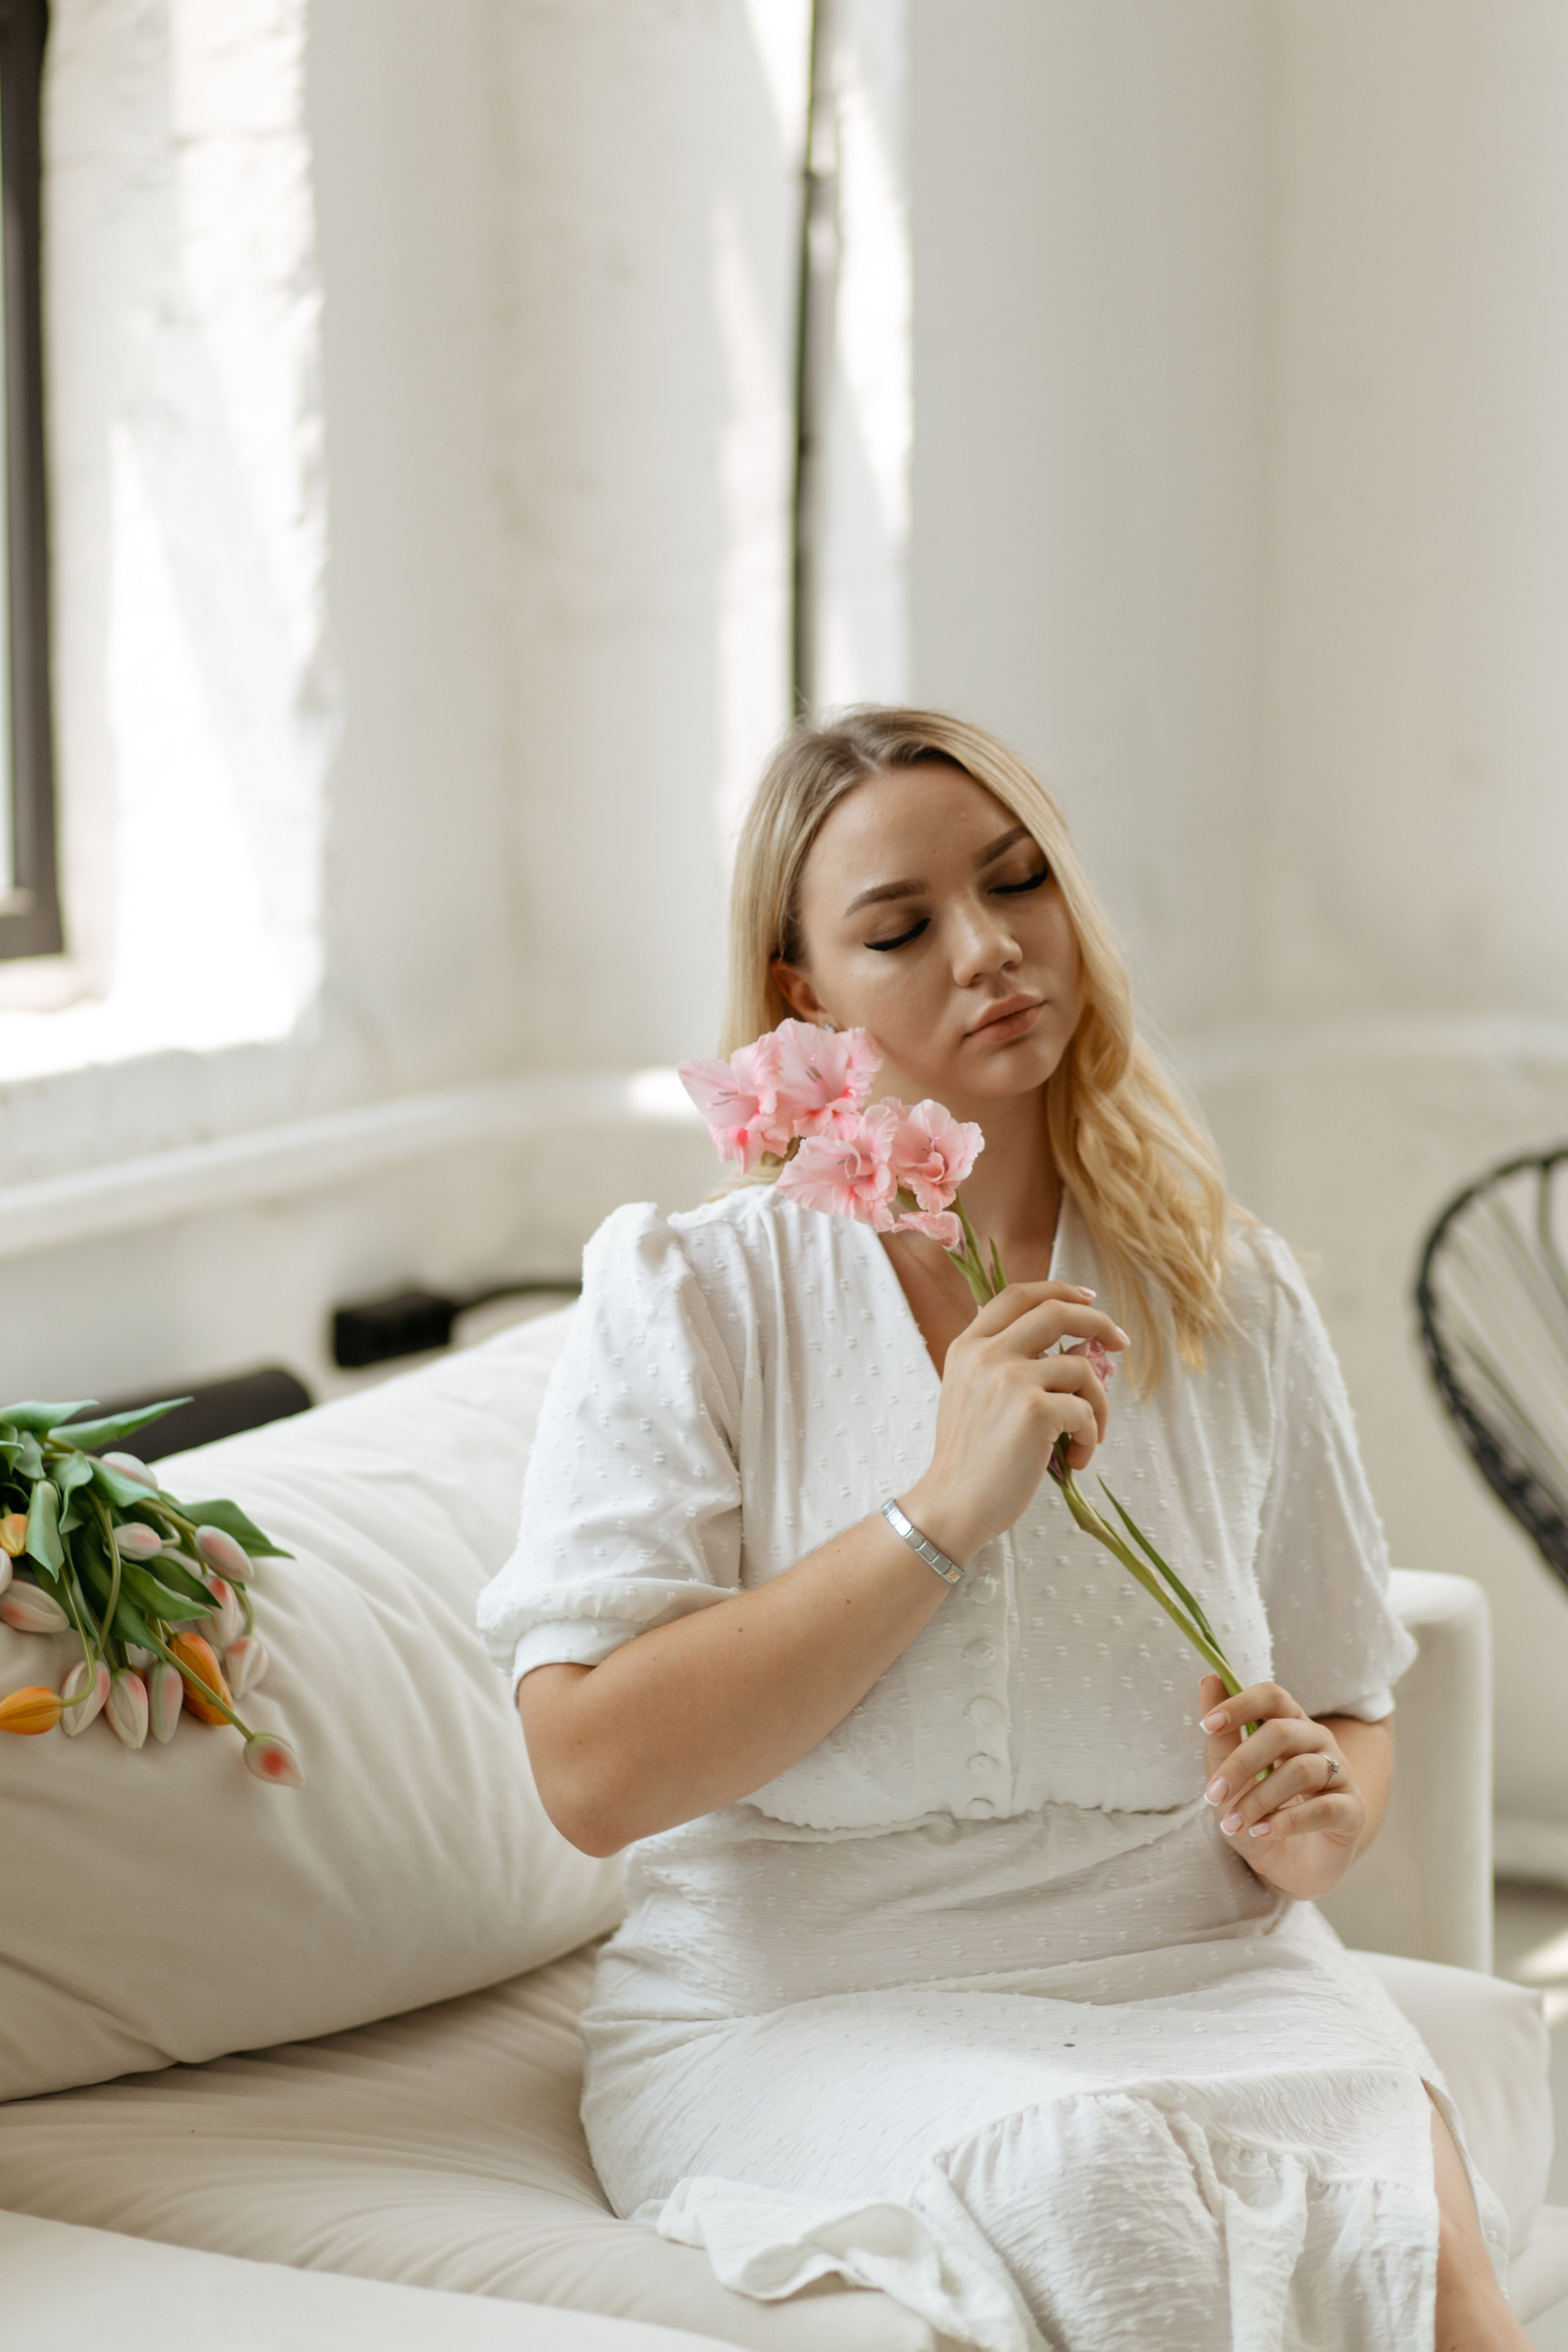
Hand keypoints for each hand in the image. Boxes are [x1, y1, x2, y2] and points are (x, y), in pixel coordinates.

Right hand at [903, 1282, 1128, 1565]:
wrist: (953, 1504)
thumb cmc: (969, 1459)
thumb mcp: (971, 1393)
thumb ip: (1004, 1364)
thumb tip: (1073, 1351)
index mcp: (968, 1347)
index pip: (1017, 1295)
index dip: (1058, 1290)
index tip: (1088, 1300)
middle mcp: (986, 1354)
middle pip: (1056, 1312)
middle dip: (1098, 1322)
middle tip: (1120, 1343)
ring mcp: (1010, 1378)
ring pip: (1081, 1369)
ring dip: (1098, 1404)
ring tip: (1087, 1437)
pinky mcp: (1035, 1410)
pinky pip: (1085, 1411)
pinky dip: (1090, 1436)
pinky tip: (1075, 1459)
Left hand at [1199, 1674, 1367, 1898]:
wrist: (1287, 1866)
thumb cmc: (1258, 1812)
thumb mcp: (1232, 1778)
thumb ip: (1222, 1735)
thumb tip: (1208, 1679)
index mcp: (1289, 1725)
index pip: (1272, 1696)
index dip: (1241, 1704)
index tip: (1207, 1725)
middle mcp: (1318, 1742)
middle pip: (1283, 1732)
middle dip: (1241, 1763)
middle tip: (1213, 1795)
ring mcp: (1340, 1774)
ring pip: (1301, 1770)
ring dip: (1259, 1799)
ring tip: (1234, 1823)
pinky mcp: (1352, 1810)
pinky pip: (1324, 1807)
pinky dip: (1288, 1821)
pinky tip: (1262, 1832)